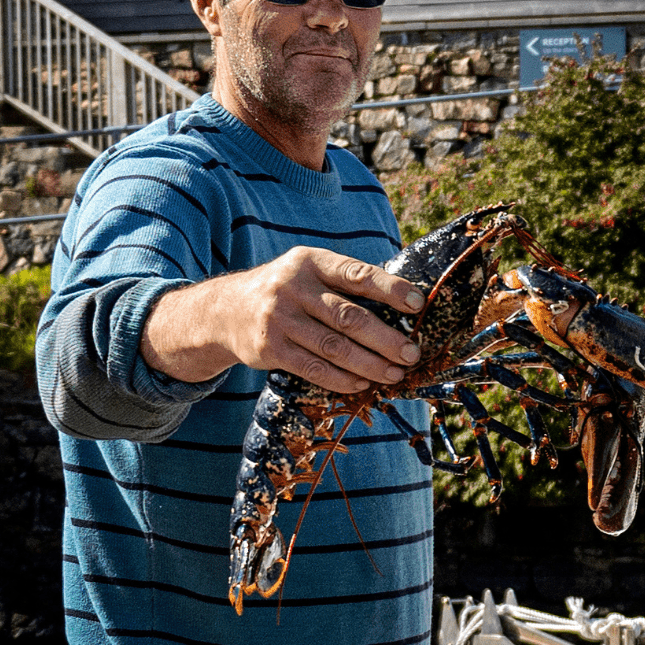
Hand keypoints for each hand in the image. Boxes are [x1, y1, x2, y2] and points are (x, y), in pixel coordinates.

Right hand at [141, 246, 424, 392]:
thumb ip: (345, 281)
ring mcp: (279, 319)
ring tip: (394, 374)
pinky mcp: (270, 349)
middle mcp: (293, 287)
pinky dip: (343, 379)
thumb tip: (404, 300)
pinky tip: (363, 383)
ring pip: (334, 347)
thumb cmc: (286, 289)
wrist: (226, 310)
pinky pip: (314, 368)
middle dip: (386, 338)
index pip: (357, 274)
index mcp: (310, 261)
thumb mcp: (309, 270)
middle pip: (348, 317)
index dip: (390, 289)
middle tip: (412, 353)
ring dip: (370, 364)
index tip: (418, 304)